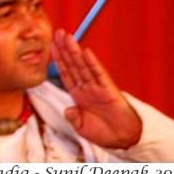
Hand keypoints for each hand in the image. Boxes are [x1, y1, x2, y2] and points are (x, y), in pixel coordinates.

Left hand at [50, 29, 141, 148]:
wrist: (123, 140)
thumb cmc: (102, 133)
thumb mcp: (81, 127)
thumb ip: (73, 117)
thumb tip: (67, 109)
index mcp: (77, 95)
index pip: (65, 73)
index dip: (58, 59)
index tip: (51, 45)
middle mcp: (86, 88)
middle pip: (73, 64)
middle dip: (64, 49)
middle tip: (57, 32)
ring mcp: (97, 87)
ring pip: (83, 66)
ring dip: (75, 51)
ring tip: (67, 36)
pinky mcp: (109, 90)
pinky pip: (99, 75)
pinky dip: (93, 63)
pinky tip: (86, 52)